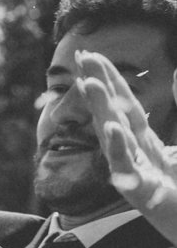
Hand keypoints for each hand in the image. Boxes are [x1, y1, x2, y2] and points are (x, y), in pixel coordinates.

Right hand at [75, 50, 176, 245]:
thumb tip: (176, 73)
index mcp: (145, 142)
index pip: (124, 103)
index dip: (109, 77)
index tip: (90, 54)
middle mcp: (135, 155)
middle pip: (113, 113)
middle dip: (97, 85)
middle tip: (80, 57)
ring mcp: (136, 173)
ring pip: (114, 137)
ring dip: (101, 110)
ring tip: (88, 83)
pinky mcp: (143, 193)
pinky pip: (127, 169)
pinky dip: (119, 148)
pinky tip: (112, 128)